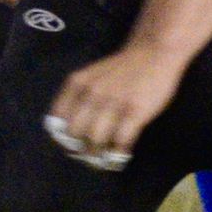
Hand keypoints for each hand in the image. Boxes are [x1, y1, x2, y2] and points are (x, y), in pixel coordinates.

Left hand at [46, 43, 184, 167]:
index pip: (57, 119)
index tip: (69, 146)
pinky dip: (119, 152)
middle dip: (79, 149)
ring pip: (96, 139)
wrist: (153, 52)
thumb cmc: (121, 69)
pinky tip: (121, 153)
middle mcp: (91, 93)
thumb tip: (68, 131)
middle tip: (88, 156)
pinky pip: (121, 140)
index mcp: (76, 84)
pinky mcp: (135, 111)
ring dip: (98, 154)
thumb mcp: (91, 77)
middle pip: (75, 133)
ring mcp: (113, 102)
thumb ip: (78, 98)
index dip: (61, 137)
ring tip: (103, 159)